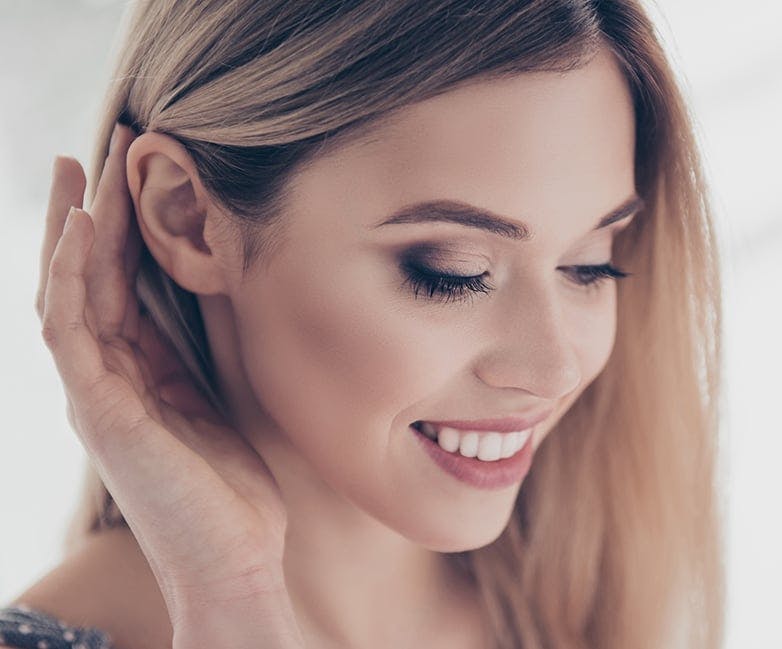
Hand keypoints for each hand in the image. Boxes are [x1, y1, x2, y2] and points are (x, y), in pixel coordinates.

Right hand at [36, 125, 292, 624]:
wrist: (236, 558)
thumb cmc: (232, 489)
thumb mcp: (219, 401)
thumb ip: (199, 353)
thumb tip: (218, 294)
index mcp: (136, 373)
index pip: (120, 283)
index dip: (127, 224)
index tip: (142, 168)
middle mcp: (106, 377)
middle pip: (88, 276)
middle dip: (94, 208)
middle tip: (106, 142)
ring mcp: (96, 393)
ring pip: (68, 292)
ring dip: (72, 227)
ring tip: (79, 166)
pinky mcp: (99, 411)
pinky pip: (72, 330)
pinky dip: (71, 276)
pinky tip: (81, 227)